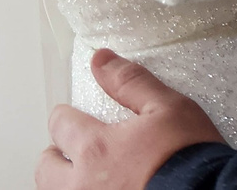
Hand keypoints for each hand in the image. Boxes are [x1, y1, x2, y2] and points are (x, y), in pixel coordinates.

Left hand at [37, 51, 221, 189]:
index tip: (73, 116)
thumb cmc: (190, 159)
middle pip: (46, 169)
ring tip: (82, 176)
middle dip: (55, 155)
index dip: (66, 116)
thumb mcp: (168, 108)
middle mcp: (85, 184)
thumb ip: (131, 82)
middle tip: (69, 151)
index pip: (60, 124)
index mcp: (96, 148)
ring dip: (63, 181)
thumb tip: (101, 60)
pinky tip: (103, 189)